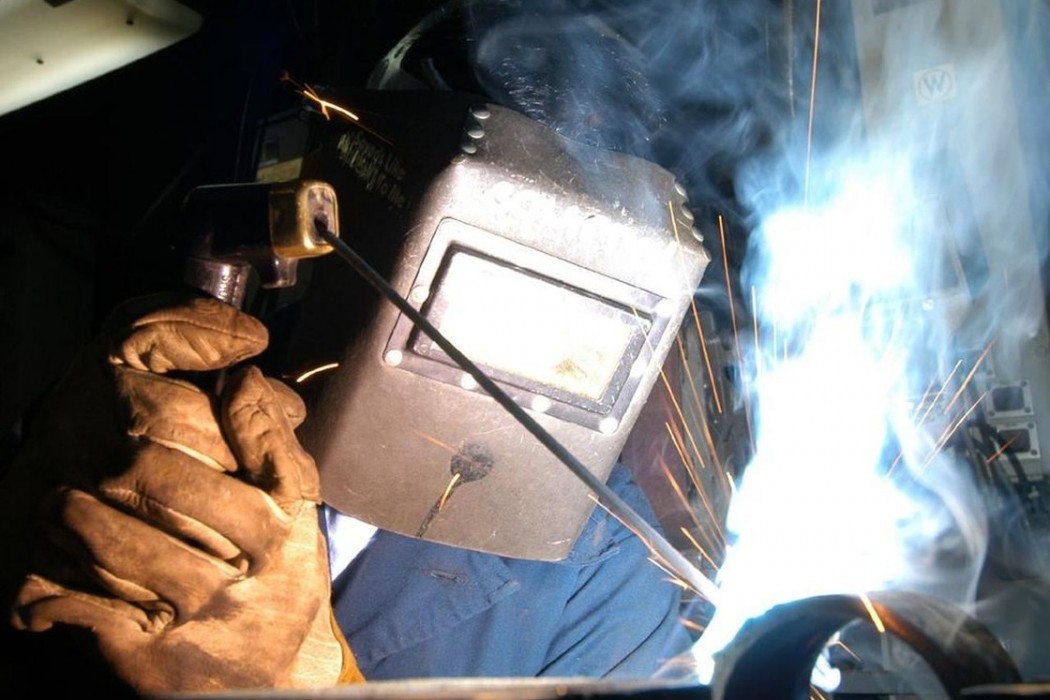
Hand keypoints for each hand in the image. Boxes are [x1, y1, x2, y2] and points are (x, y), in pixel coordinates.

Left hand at [0, 293, 362, 692]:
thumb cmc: (281, 579)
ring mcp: (192, 619)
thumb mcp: (298, 512)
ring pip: (109, 543)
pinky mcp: (148, 659)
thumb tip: (239, 374)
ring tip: (59, 505)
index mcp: (282, 532)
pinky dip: (47, 585)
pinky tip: (42, 573)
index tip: (156, 412)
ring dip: (69, 515)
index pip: (229, 459)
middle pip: (156, 489)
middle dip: (116, 465)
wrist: (275, 684)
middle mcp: (241, 576)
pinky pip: (80, 606)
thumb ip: (271, 444)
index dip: (181, 427)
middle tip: (99, 464)